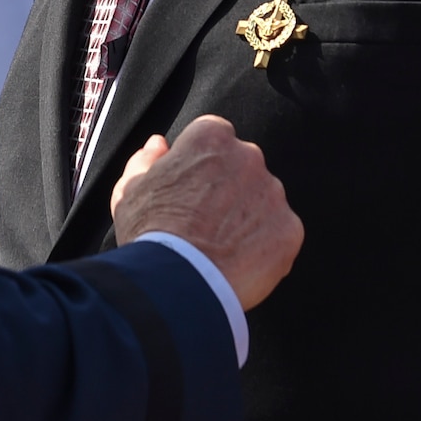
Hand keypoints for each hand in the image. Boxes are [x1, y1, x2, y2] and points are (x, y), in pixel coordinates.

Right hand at [110, 115, 302, 309]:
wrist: (177, 282)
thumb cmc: (149, 233)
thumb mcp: (130, 189)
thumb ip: (146, 160)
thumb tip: (158, 145)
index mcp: (210, 138)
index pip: (213, 138)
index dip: (200, 165)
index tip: (190, 188)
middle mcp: (248, 157)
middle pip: (243, 167)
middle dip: (228, 189)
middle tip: (205, 221)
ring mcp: (273, 193)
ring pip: (263, 201)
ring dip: (248, 217)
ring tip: (220, 247)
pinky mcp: (289, 229)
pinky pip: (279, 234)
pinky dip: (263, 247)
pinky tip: (238, 263)